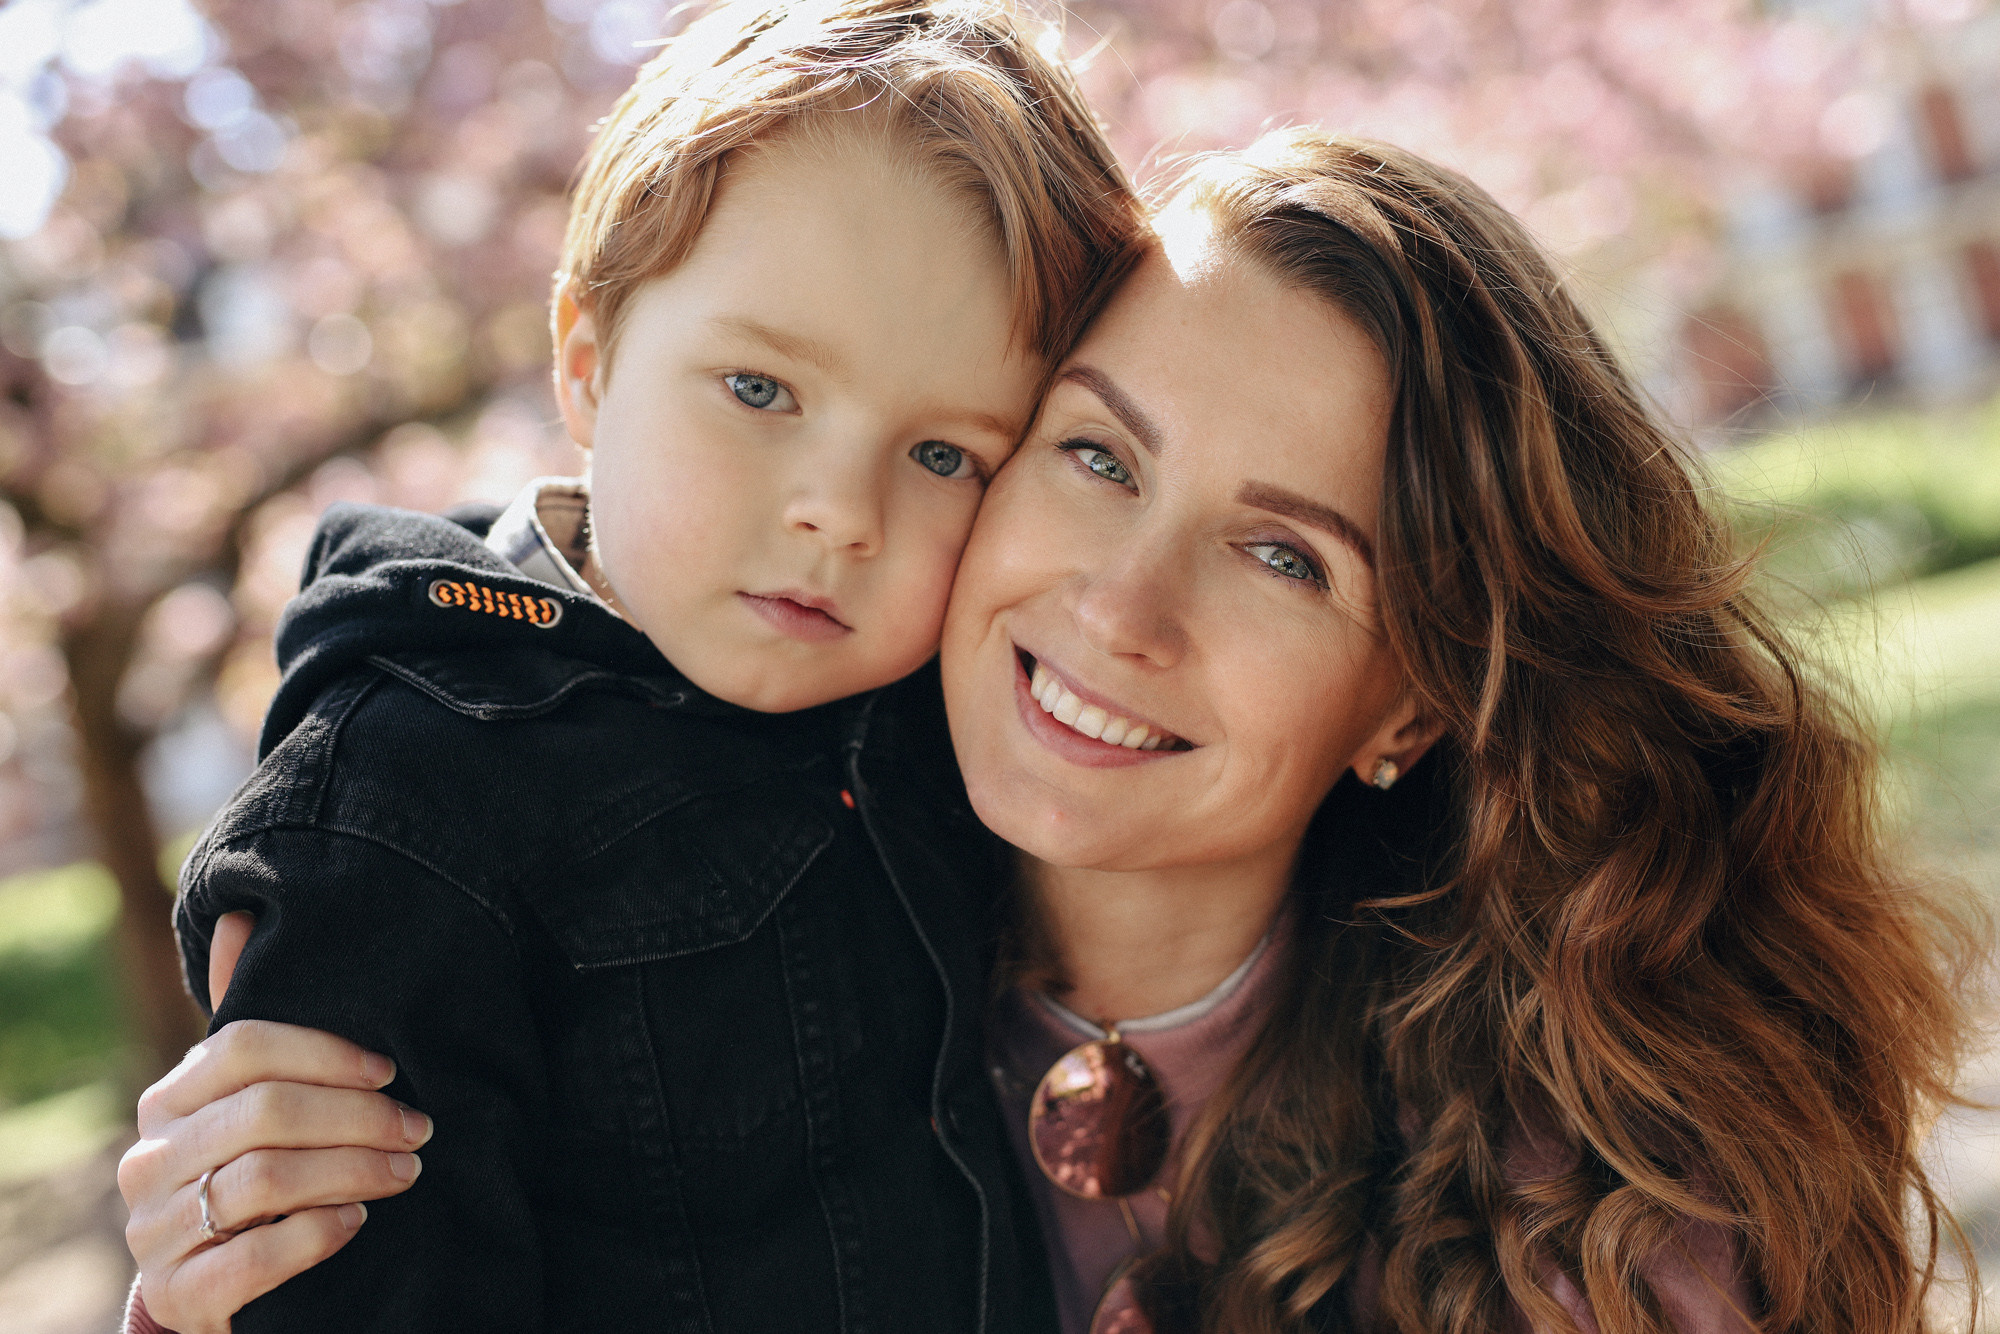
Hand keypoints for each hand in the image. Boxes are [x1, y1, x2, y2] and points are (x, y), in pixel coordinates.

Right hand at [118, 913, 433, 1332]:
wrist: (216, 1284)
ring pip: (266, 1180)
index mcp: (169, 1099)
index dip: (327, 1052)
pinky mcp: (178, 1292)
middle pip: (266, 1112)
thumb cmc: (250, 1168)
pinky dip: (315, 1235)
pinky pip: (252, 1257)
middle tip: (420, 1127)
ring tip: (407, 1170)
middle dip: (359, 1116)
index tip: (391, 1067)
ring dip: (354, 1171)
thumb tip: (243, 913)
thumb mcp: (249, 1100)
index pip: (244, 1047)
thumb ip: (250, 1019)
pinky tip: (355, 1222)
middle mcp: (150, 1159)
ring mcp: (155, 1229)